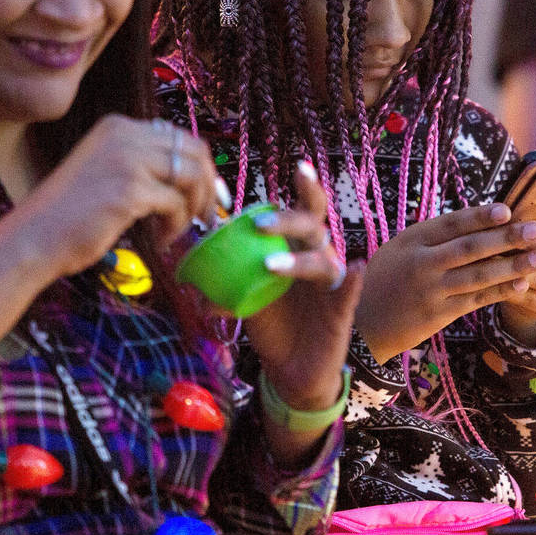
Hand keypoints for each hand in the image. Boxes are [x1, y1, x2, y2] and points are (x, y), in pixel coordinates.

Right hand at [23, 115, 222, 277]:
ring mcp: (127, 160)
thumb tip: (190, 173)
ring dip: (194, 207)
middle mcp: (124, 134)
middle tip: (208, 214)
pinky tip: (161, 240)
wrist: (34, 237)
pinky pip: (176, 205)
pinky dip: (176, 225)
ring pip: (191, 176)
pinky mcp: (130, 190)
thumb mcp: (105, 170)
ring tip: (180, 229)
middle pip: (193, 150)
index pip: (178, 136)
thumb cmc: (68, 214)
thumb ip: (140, 162)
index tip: (208, 194)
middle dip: (207, 184)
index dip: (201, 166)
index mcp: (118, 126)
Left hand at [242, 161, 363, 413]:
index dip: (306, 186)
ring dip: (297, 260)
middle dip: (287, 220)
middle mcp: (317, 255)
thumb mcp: (241, 295)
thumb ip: (220, 277)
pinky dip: (351, 279)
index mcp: (296, 246)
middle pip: (311, 225)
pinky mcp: (341, 309)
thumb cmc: (268, 321)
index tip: (299, 165)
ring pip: (322, 259)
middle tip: (259, 224)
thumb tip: (184, 269)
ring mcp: (331, 282)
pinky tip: (352, 268)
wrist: (290, 369)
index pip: (302, 210)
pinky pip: (348, 290)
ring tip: (269, 267)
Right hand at [355, 203, 535, 363]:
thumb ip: (426, 238)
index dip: (480, 216)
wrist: (362, 324)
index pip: (450, 224)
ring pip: (478, 275)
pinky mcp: (438, 315)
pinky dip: (500, 292)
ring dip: (513, 266)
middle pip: (470, 248)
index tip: (507, 209)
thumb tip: (468, 221)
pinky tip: (523, 284)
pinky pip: (475, 300)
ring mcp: (430, 290)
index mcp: (410, 241)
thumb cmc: (380, 281)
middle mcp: (421, 263)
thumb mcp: (395, 250)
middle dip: (506, 237)